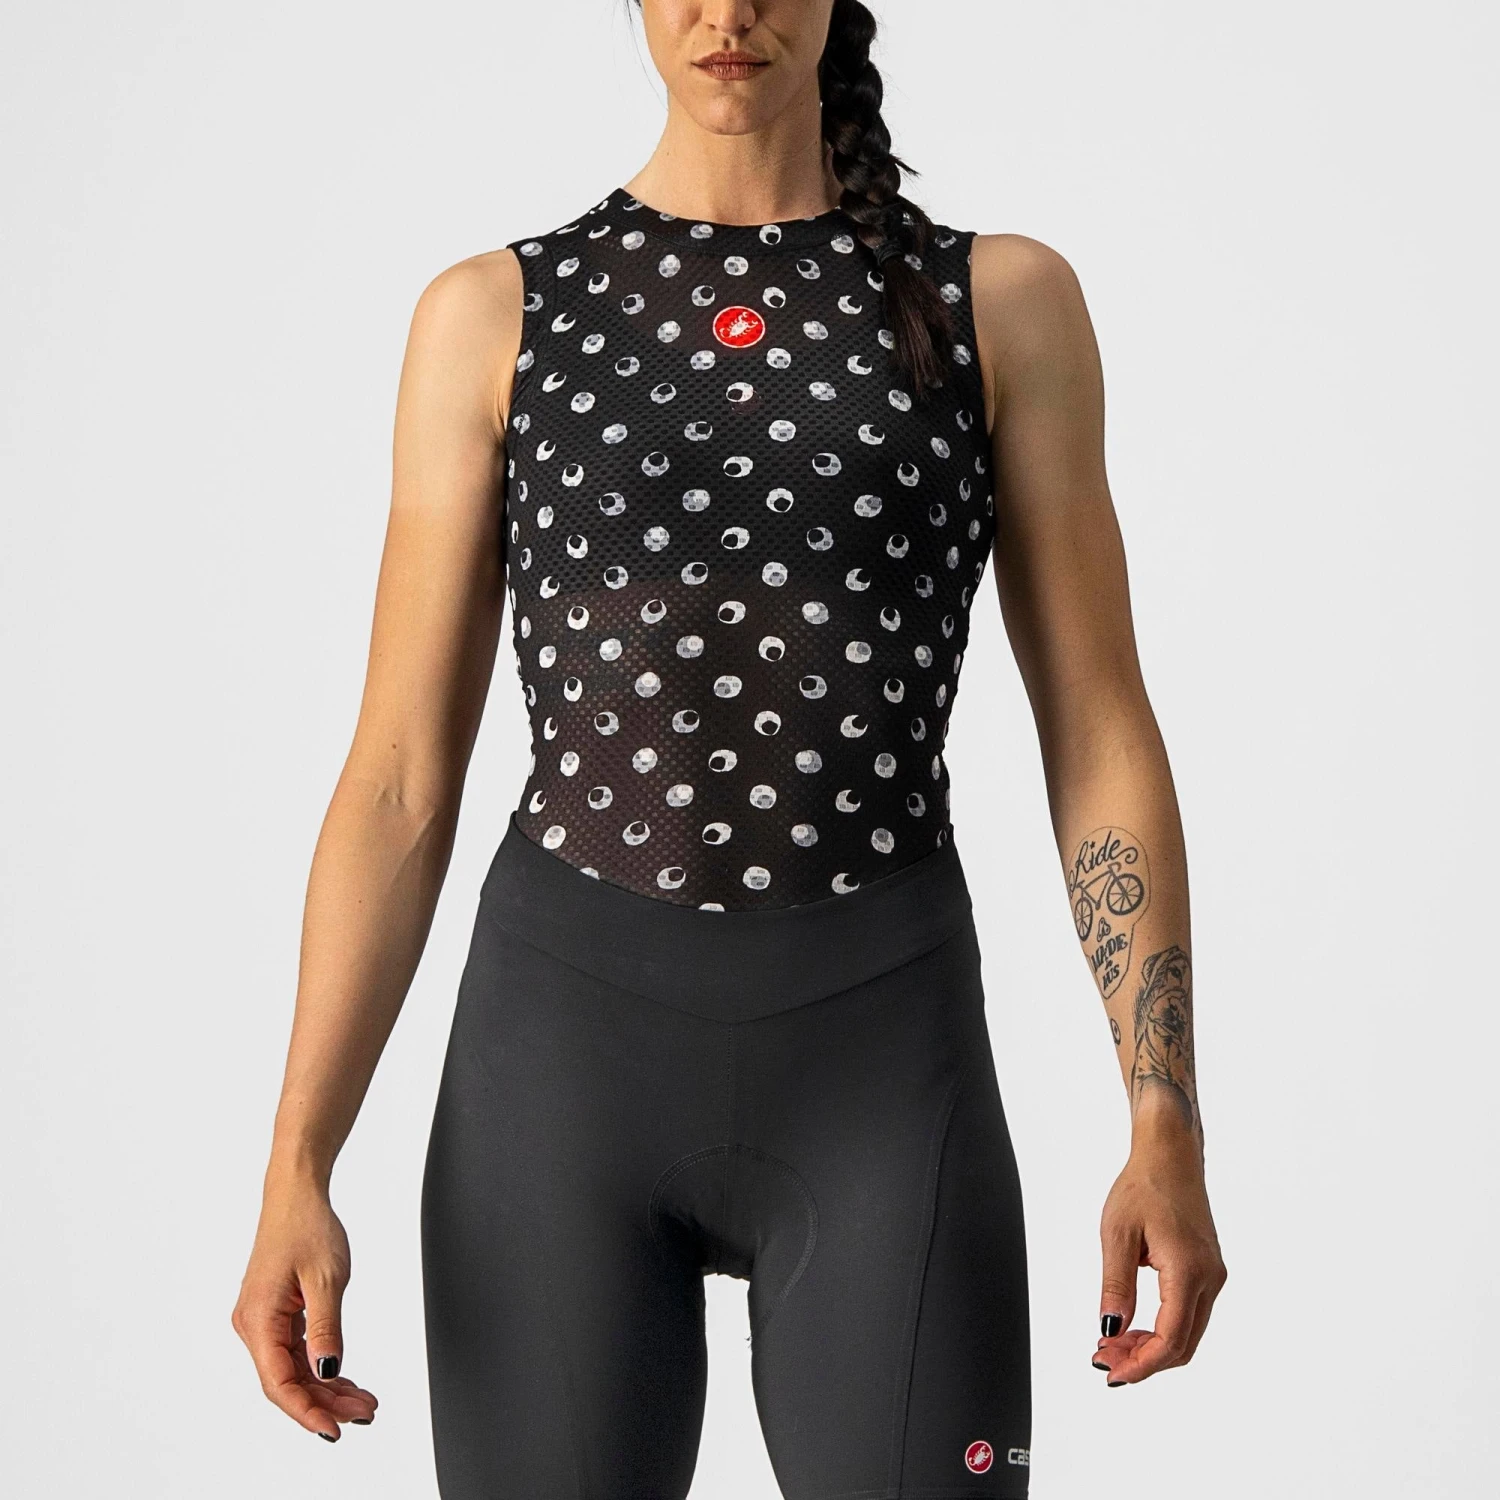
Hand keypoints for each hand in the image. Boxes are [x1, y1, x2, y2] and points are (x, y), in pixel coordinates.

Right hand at [231, 1176, 377, 1440]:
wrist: (295, 1195)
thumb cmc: (306, 1226)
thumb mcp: (325, 1278)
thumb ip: (326, 1328)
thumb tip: (327, 1372)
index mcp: (258, 1319)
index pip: (279, 1383)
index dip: (307, 1411)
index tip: (336, 1429)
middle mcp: (253, 1325)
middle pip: (287, 1381)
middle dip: (325, 1401)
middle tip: (365, 1412)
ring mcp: (263, 1321)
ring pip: (293, 1370)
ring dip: (326, 1387)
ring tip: (362, 1401)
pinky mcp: (275, 1315)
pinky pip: (296, 1352)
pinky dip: (321, 1366)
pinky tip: (345, 1379)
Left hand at [1091, 1109, 1226, 1385]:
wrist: (1170, 1155)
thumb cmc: (1143, 1186)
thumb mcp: (1117, 1233)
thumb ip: (1115, 1285)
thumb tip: (1111, 1330)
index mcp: (1188, 1271)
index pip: (1170, 1340)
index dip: (1140, 1365)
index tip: (1110, 1372)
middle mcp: (1209, 1279)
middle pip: (1182, 1345)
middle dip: (1143, 1361)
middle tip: (1104, 1359)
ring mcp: (1212, 1276)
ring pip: (1188, 1334)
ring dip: (1153, 1347)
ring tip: (1113, 1345)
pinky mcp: (1207, 1270)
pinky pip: (1189, 1314)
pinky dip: (1163, 1328)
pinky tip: (1134, 1326)